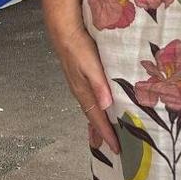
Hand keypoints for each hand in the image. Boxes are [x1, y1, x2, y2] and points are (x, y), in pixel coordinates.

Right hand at [51, 25, 119, 152]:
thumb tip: (106, 106)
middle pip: (93, 118)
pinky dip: (96, 110)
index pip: (97, 118)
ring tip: (104, 136)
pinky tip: (100, 109)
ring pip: (91, 110)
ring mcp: (79, 86)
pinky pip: (90, 100)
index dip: (106, 133)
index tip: (116, 147)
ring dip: (98, 123)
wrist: (64, 32)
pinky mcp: (81, 79)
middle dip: (102, 133)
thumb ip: (99, 84)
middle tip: (113, 147)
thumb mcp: (91, 65)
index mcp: (83, 91)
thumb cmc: (79, 47)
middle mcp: (80, 92)